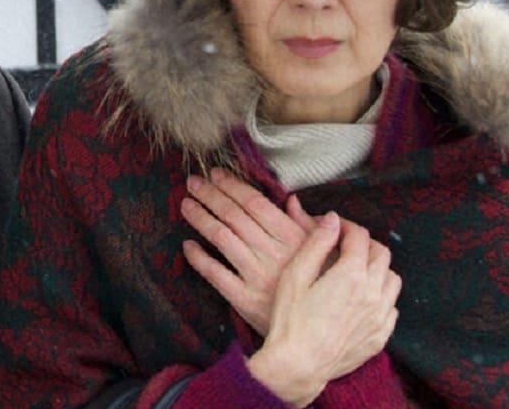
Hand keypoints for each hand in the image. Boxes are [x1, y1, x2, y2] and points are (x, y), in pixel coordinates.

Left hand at [181, 168, 308, 334]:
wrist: (316, 333)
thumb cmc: (319, 287)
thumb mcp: (322, 252)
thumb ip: (306, 225)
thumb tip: (292, 199)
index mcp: (292, 237)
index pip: (255, 203)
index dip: (232, 186)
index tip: (215, 174)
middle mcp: (272, 253)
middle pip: (234, 216)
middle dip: (210, 195)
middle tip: (192, 182)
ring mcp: (256, 276)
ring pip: (221, 238)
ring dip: (201, 218)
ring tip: (186, 205)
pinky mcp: (244, 300)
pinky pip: (215, 274)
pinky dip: (199, 258)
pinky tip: (188, 245)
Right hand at [246, 213, 400, 406]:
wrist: (298, 365)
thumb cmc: (291, 320)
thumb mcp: (296, 275)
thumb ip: (317, 243)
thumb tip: (332, 220)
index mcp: (351, 275)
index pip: (359, 236)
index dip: (346, 226)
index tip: (333, 227)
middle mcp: (373, 293)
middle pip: (381, 253)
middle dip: (364, 243)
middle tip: (345, 244)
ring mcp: (380, 316)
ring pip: (392, 279)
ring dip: (378, 268)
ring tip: (357, 271)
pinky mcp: (380, 336)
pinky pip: (392, 308)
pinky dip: (382, 296)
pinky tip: (363, 300)